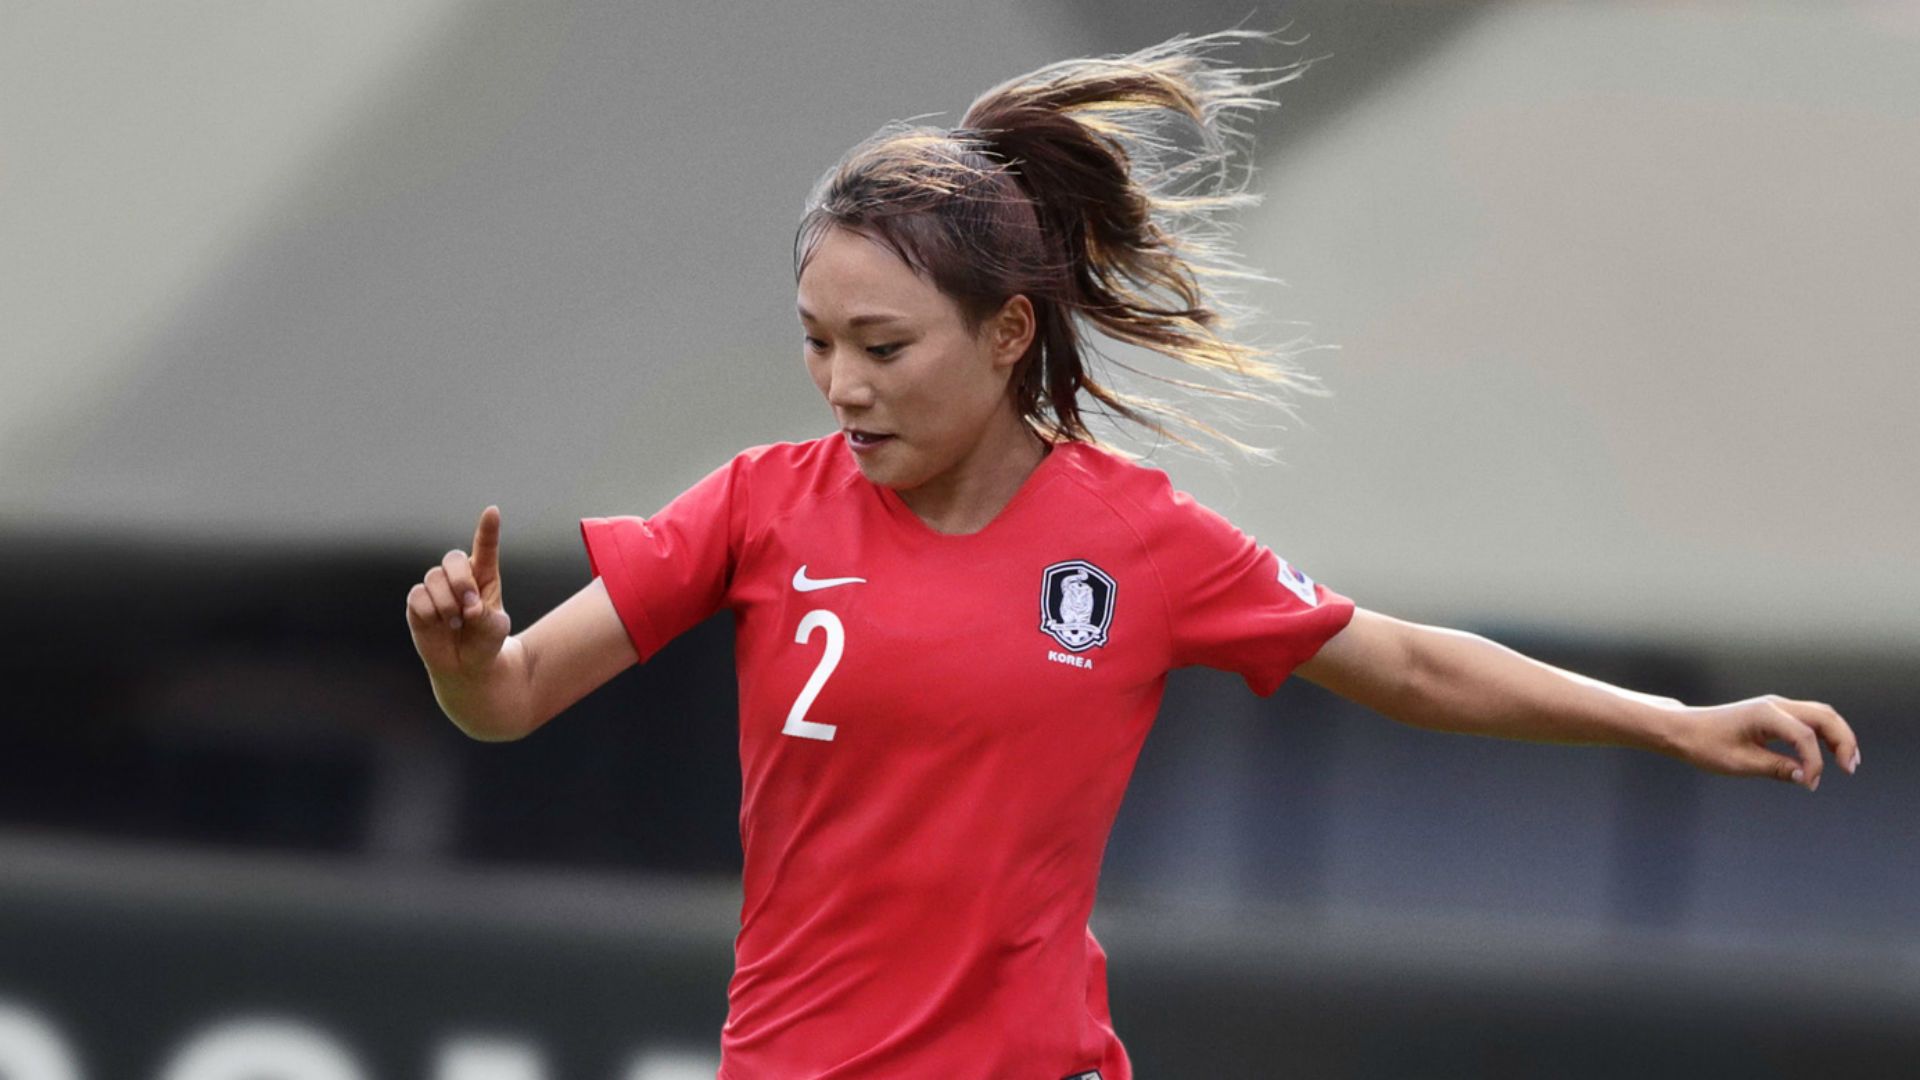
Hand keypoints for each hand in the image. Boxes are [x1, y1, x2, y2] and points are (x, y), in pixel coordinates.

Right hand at [406, 506, 511, 676]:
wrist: (466, 666)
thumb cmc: (486, 641)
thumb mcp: (496, 629)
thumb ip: (485, 614)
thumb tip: (466, 606)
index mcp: (484, 576)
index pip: (485, 548)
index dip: (487, 530)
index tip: (492, 511)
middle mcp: (458, 577)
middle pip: (453, 559)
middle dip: (461, 581)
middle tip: (470, 606)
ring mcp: (436, 588)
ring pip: (434, 578)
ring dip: (447, 603)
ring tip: (455, 623)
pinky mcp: (417, 603)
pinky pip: (417, 597)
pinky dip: (430, 612)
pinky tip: (438, 624)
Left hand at [1668, 695, 1859, 791]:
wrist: (1684, 730)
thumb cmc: (1705, 745)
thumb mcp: (1739, 763)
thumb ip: (1776, 768)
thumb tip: (1806, 777)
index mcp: (1765, 714)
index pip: (1804, 736)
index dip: (1814, 762)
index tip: (1810, 785)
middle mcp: (1775, 705)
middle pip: (1824, 716)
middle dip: (1843, 741)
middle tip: (1849, 769)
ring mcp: (1776, 707)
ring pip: (1821, 715)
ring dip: (1839, 736)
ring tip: (1848, 763)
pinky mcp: (1775, 714)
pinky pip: (1809, 720)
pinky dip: (1824, 735)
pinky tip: (1830, 754)